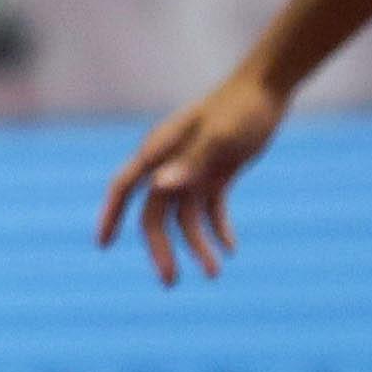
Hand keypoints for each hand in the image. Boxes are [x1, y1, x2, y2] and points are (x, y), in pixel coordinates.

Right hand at [96, 73, 285, 283]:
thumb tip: (158, 188)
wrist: (268, 88)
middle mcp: (169, 165)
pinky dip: (218, 230)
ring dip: (196, 246)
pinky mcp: (215, 174)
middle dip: (161, 249)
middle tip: (170, 283)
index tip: (103, 245)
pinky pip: (210, 210)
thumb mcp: (220, 136)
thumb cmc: (240, 107)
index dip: (110, 216)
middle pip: (155, 215)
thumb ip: (190, 162)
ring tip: (215, 273)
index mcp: (159, 151)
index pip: (124, 188)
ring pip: (184, 218)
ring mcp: (191, 171)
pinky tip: (231, 250)